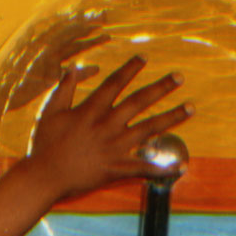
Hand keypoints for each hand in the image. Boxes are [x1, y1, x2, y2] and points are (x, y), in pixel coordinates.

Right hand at [29, 56, 192, 198]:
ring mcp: (115, 147)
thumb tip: (72, 67)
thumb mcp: (50, 112)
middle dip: (161, 88)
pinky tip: (181, 166)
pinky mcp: (116, 168)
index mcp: (91, 110)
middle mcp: (108, 125)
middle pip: (139, 102)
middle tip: (179, 77)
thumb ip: (64, 89)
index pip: (115, 84)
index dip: (130, 69)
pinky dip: (162, 169)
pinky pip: (143, 168)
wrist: (45, 176)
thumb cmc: (44, 144)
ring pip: (150, 129)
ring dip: (172, 118)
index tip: (144, 58)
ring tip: (191, 108)